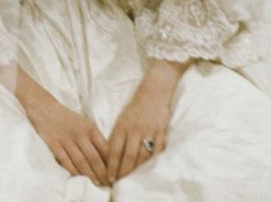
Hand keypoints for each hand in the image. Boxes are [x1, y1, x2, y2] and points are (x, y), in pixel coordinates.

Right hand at [15, 69, 109, 185]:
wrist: (44, 108)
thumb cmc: (67, 118)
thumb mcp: (85, 124)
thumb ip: (95, 138)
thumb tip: (108, 157)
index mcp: (90, 128)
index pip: (105, 148)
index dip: (112, 163)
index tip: (116, 172)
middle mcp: (80, 134)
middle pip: (94, 158)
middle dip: (103, 173)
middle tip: (108, 183)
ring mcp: (66, 140)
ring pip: (81, 162)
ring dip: (90, 175)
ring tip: (97, 184)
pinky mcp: (54, 145)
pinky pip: (66, 162)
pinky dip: (74, 172)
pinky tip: (79, 178)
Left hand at [106, 59, 184, 180]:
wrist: (155, 88)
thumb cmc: (136, 105)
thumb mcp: (123, 118)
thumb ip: (119, 135)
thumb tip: (111, 154)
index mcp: (122, 126)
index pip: (114, 150)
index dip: (111, 165)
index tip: (108, 176)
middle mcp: (134, 129)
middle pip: (127, 156)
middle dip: (122, 171)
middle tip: (118, 182)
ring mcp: (148, 130)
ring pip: (141, 156)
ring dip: (136, 170)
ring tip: (132, 179)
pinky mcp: (161, 131)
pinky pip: (157, 150)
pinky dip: (153, 161)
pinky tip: (149, 169)